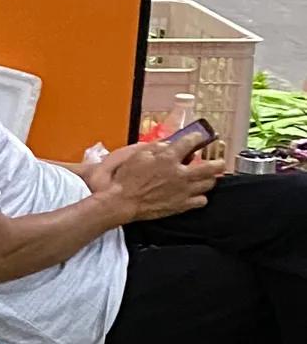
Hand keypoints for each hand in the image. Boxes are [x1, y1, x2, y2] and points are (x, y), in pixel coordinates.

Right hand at [88, 137, 218, 221]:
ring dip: (210, 179)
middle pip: (211, 167)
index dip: (197, 138)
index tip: (198, 137)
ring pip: (209, 184)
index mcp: (169, 158)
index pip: (190, 142)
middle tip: (219, 162)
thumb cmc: (127, 179)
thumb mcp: (138, 155)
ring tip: (208, 177)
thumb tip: (168, 144)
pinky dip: (201, 196)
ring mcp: (184, 191)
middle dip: (218, 162)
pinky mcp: (182, 205)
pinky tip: (196, 194)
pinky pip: (202, 201)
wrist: (123, 202)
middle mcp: (181, 174)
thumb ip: (156, 147)